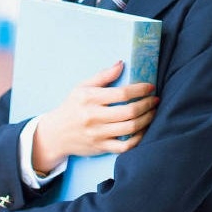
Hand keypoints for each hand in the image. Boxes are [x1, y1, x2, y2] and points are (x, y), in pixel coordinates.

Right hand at [32, 60, 158, 174]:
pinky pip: (125, 147)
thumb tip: (121, 63)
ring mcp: (98, 134)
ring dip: (147, 119)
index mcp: (90, 98)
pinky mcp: (101, 147)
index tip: (150, 87)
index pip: (121, 93)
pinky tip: (144, 129)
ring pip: (130, 128)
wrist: (56, 134)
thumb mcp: (82, 87)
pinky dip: (139, 139)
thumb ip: (103, 76)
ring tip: (153, 112)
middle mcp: (94, 117)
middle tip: (155, 99)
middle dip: (147, 105)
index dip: (140, 90)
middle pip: (129, 112)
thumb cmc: (72, 107)